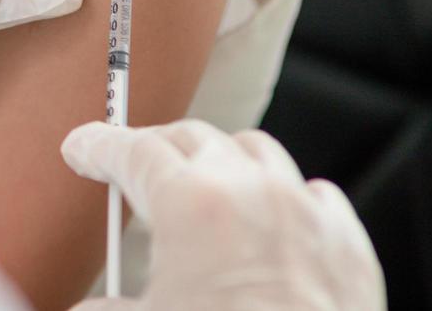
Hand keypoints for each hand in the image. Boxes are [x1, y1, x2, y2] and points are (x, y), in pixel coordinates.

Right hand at [62, 120, 386, 310]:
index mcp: (191, 205)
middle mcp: (251, 192)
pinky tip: (271, 221)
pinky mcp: (348, 248)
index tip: (83, 149)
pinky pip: (314, 195)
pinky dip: (285, 198)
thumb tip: (94, 309)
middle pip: (192, 138)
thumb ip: (105, 309)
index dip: (98, 147)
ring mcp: (305, 214)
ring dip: (221, 160)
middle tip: (132, 170)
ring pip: (256, 152)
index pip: (133, 151)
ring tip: (202, 184)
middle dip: (154, 148)